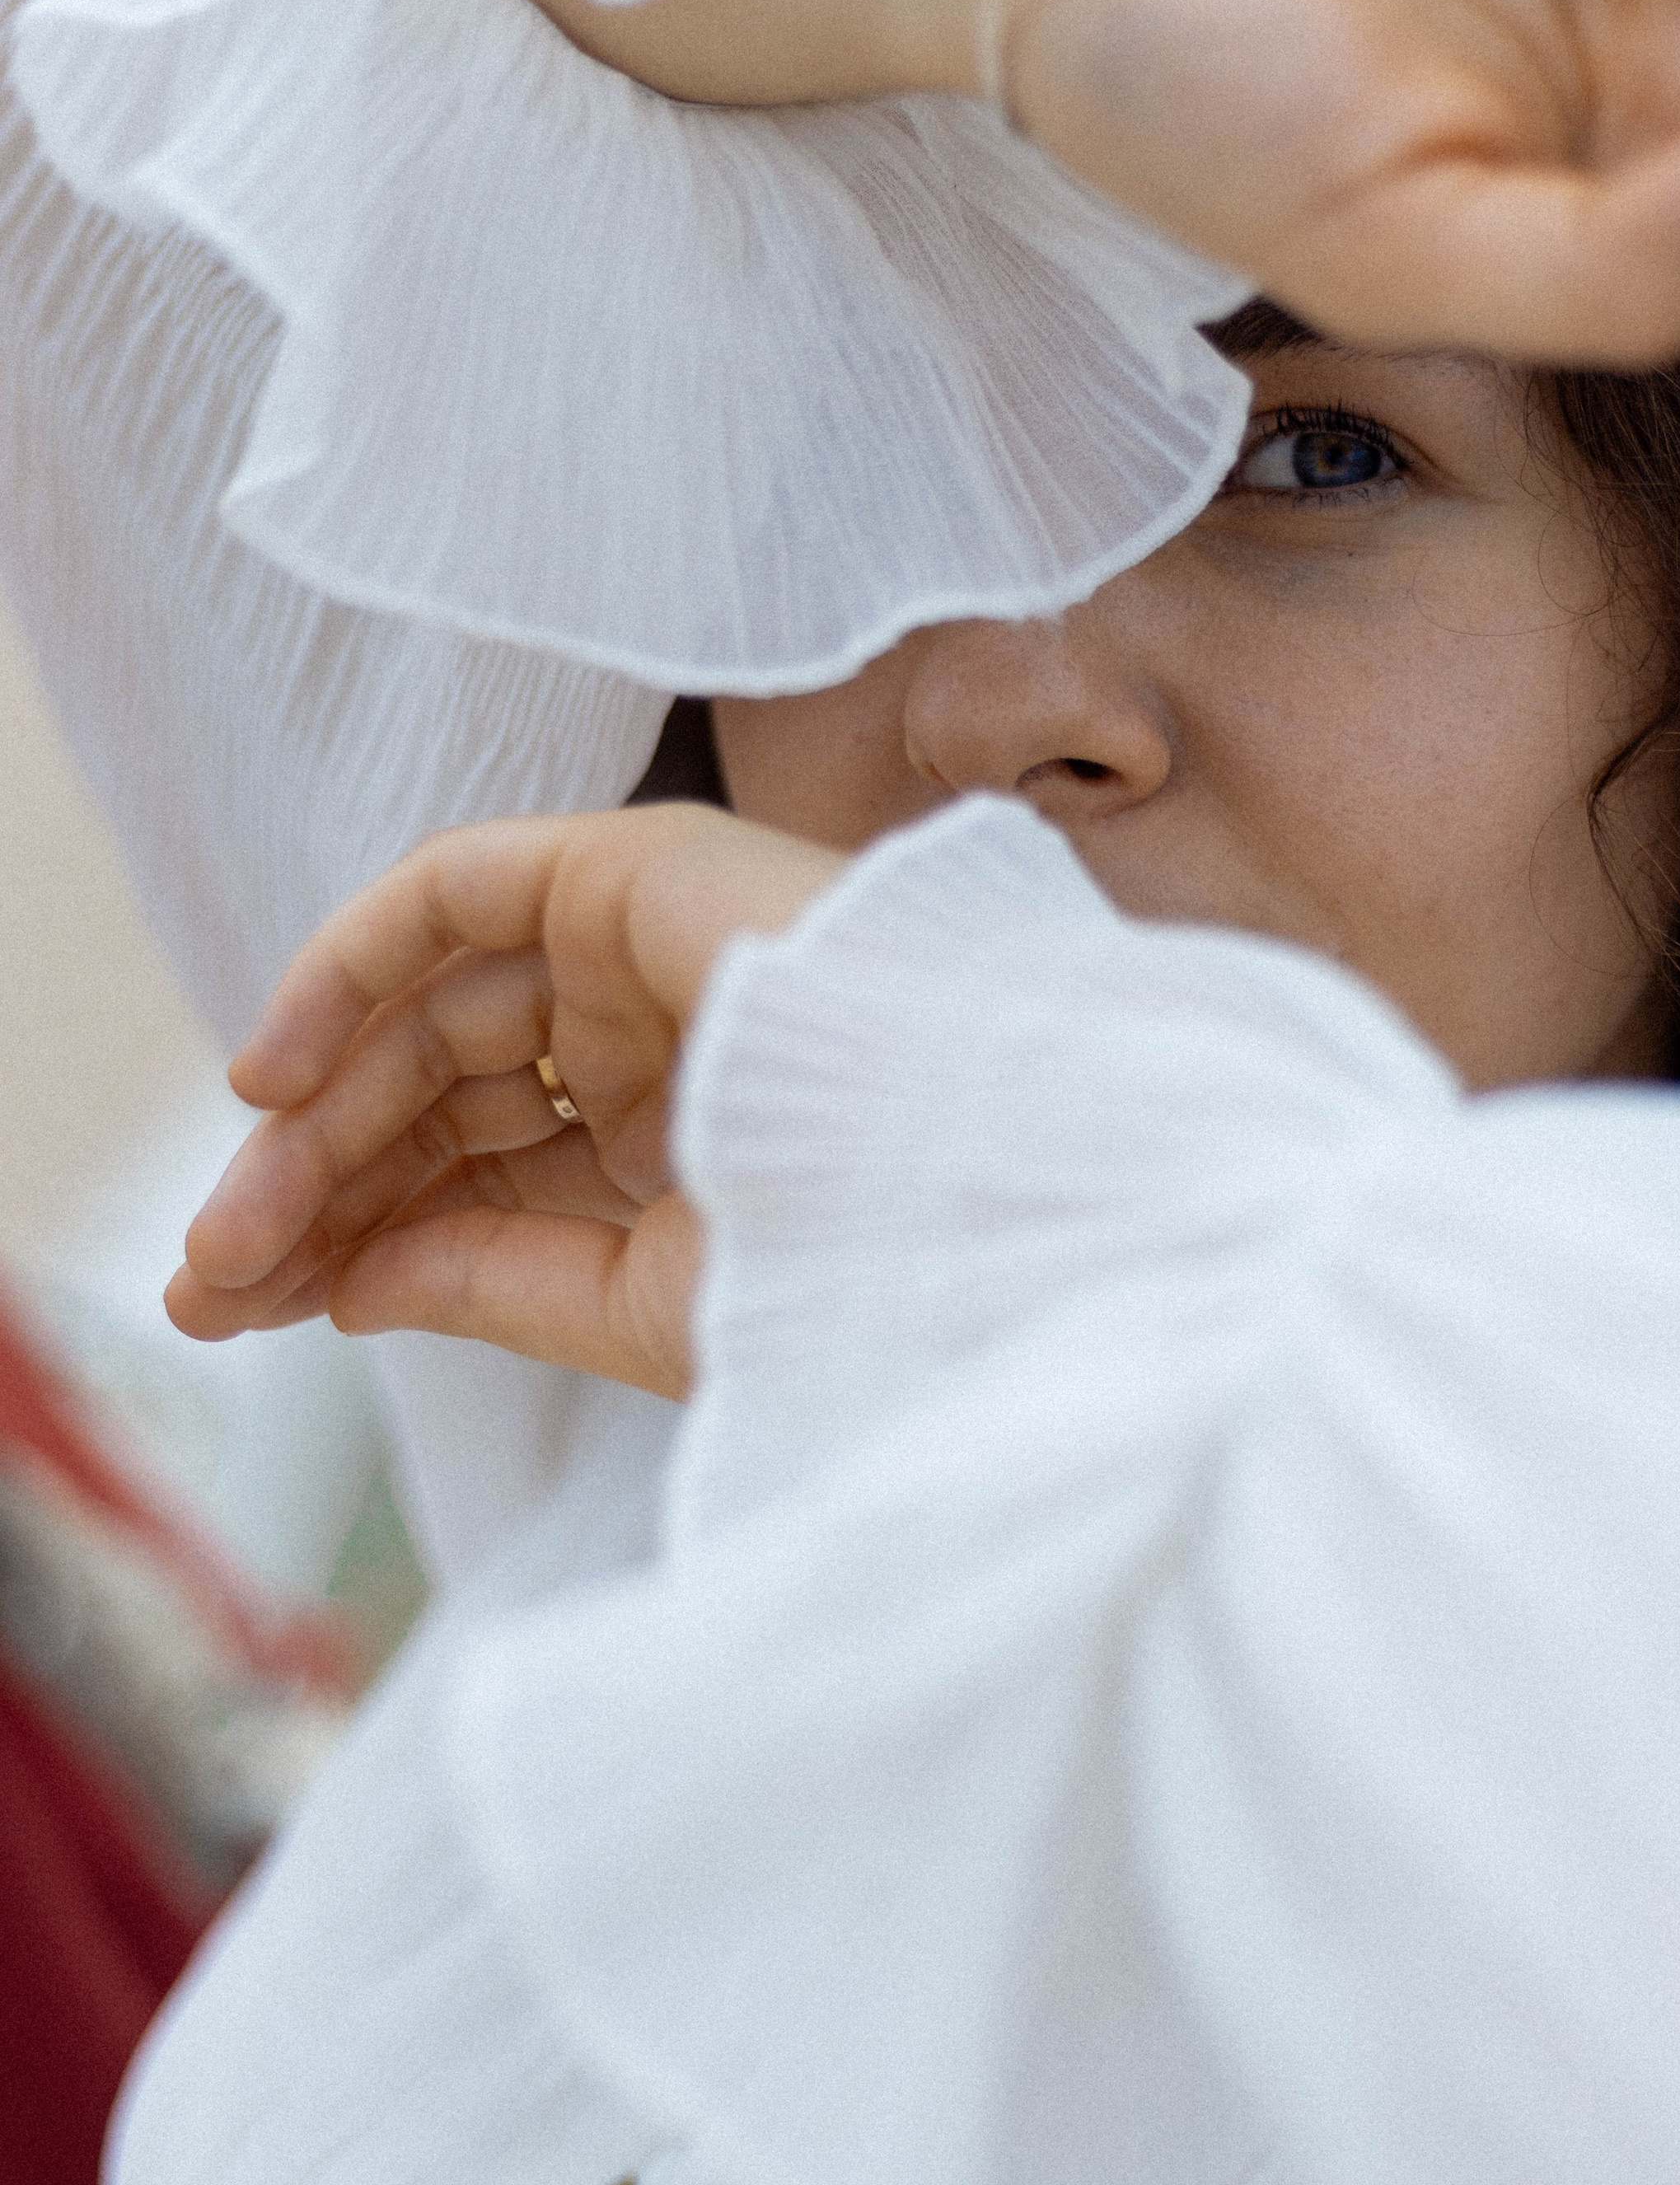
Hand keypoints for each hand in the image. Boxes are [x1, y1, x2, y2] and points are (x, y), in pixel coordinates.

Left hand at [168, 805, 842, 1396]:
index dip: (355, 1237)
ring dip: (318, 1113)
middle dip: (315, 1188)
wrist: (965, 1181)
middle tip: (210, 1283)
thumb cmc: (846, 1266)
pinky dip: (348, 964)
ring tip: (237, 1222)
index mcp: (685, 1148)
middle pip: (437, 1100)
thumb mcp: (633, 1307)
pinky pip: (452, 895)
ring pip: (429, 1016)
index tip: (243, 1312)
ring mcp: (646, 952)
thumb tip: (348, 1286)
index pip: (481, 1176)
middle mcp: (660, 1041)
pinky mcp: (632, 872)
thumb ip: (488, 1279)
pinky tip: (271, 1078)